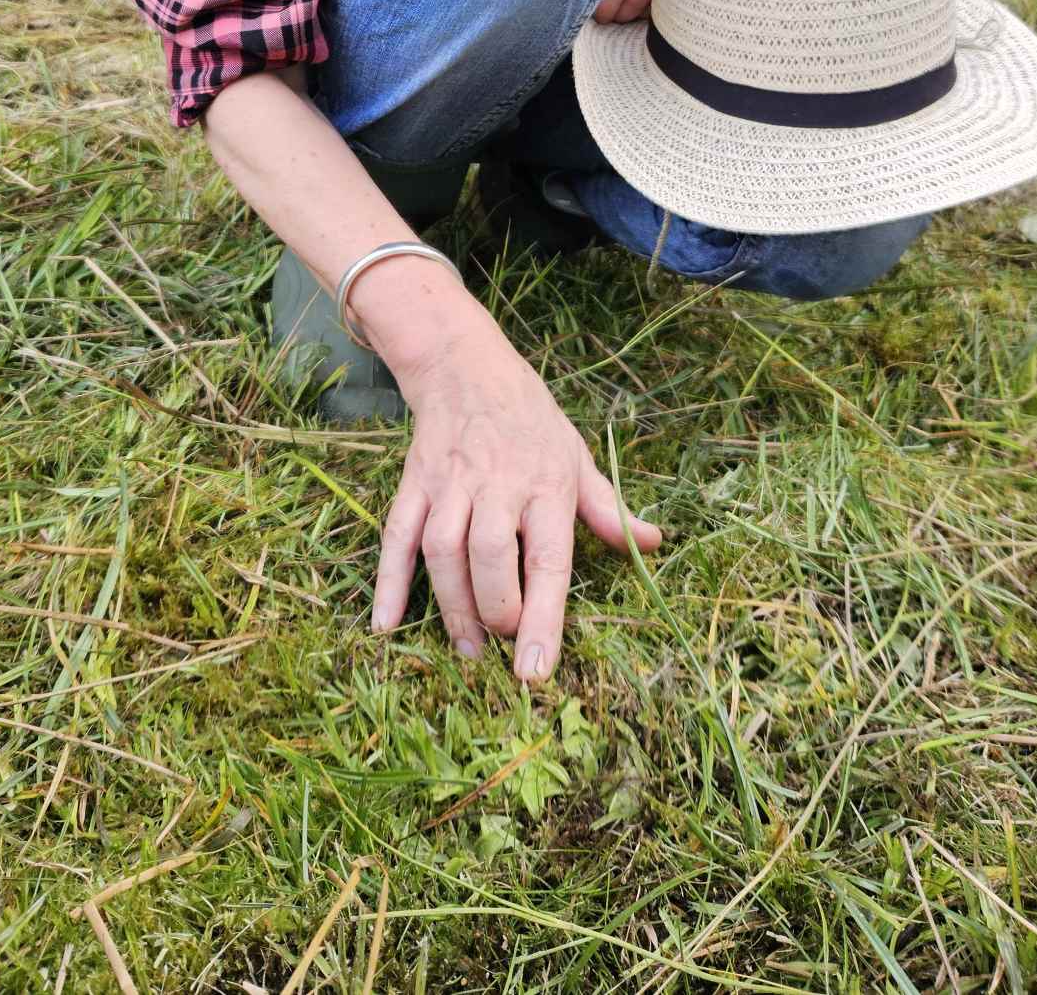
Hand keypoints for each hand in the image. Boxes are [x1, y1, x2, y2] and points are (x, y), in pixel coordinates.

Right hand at [368, 306, 661, 682]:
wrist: (466, 368)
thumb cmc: (531, 422)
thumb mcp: (577, 458)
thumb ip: (607, 510)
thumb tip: (652, 542)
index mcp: (546, 486)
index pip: (548, 560)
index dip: (542, 618)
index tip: (536, 668)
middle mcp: (497, 486)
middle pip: (489, 557)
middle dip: (495, 610)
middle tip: (504, 644)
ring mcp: (450, 485)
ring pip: (442, 551)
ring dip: (450, 605)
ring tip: (466, 647)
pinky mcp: (413, 485)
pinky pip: (395, 536)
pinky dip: (388, 581)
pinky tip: (385, 623)